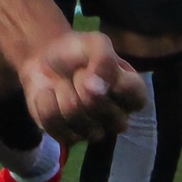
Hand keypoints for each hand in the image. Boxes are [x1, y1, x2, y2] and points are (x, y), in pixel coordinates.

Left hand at [16, 30, 146, 144]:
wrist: (44, 60)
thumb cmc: (78, 52)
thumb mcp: (95, 43)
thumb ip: (104, 60)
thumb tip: (98, 90)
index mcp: (132, 94)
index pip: (136, 97)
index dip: (112, 81)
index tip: (95, 66)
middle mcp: (118, 118)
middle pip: (98, 106)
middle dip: (79, 81)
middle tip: (76, 72)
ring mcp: (95, 132)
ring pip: (74, 115)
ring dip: (62, 91)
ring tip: (62, 82)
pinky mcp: (69, 138)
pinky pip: (54, 123)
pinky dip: (45, 103)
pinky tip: (49, 94)